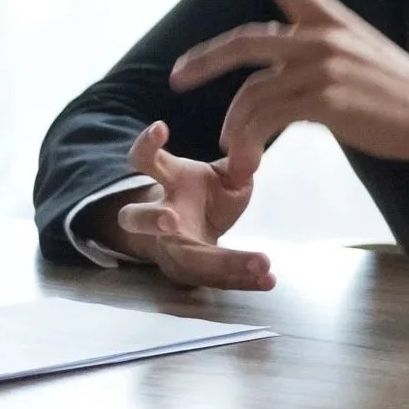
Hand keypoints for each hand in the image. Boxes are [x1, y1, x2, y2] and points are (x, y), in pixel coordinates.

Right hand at [99, 119, 272, 289]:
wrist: (198, 229)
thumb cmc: (208, 193)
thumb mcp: (224, 174)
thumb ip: (238, 165)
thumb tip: (251, 152)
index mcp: (168, 183)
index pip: (147, 161)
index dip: (146, 145)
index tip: (160, 128)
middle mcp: (161, 217)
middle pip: (138, 219)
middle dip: (150, 220)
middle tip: (169, 219)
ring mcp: (171, 249)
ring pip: (184, 260)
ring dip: (222, 263)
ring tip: (261, 262)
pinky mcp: (189, 274)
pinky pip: (214, 280)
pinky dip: (243, 280)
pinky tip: (270, 280)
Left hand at [169, 0, 408, 183]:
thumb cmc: (407, 93)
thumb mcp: (364, 56)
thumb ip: (324, 56)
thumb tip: (290, 76)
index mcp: (336, 21)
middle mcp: (324, 37)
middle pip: (248, 40)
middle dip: (205, 59)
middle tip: (179, 76)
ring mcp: (323, 68)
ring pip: (252, 89)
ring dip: (232, 121)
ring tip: (228, 143)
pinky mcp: (324, 101)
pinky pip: (267, 118)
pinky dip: (250, 139)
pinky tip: (248, 156)